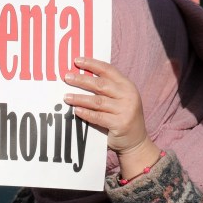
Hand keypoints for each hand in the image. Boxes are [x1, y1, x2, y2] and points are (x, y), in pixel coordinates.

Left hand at [64, 56, 160, 178]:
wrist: (136, 141)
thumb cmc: (122, 118)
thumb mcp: (119, 100)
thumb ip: (106, 90)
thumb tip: (80, 79)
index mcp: (127, 85)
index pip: (108, 70)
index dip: (92, 64)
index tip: (77, 61)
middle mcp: (128, 95)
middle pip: (101, 84)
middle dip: (82, 80)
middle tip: (66, 77)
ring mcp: (125, 109)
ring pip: (98, 101)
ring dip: (80, 98)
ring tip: (66, 97)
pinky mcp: (120, 123)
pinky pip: (99, 117)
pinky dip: (86, 113)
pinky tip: (76, 111)